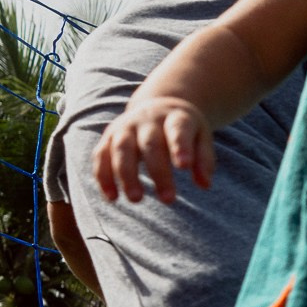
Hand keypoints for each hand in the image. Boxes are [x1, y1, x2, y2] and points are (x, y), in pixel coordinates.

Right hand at [93, 96, 214, 203]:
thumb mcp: (201, 137)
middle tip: (169, 200)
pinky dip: (104, 177)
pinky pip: (101, 156)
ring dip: (126, 175)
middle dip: (158, 172)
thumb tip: (205, 185)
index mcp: (175, 117)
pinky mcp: (108, 139)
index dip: (180, 146)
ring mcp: (125, 128)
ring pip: (121, 149)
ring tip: (136, 199)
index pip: (178, 129)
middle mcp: (147, 120)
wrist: (157, 107)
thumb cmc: (183, 129)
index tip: (184, 167)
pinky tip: (112, 198)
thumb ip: (204, 160)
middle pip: (150, 144)